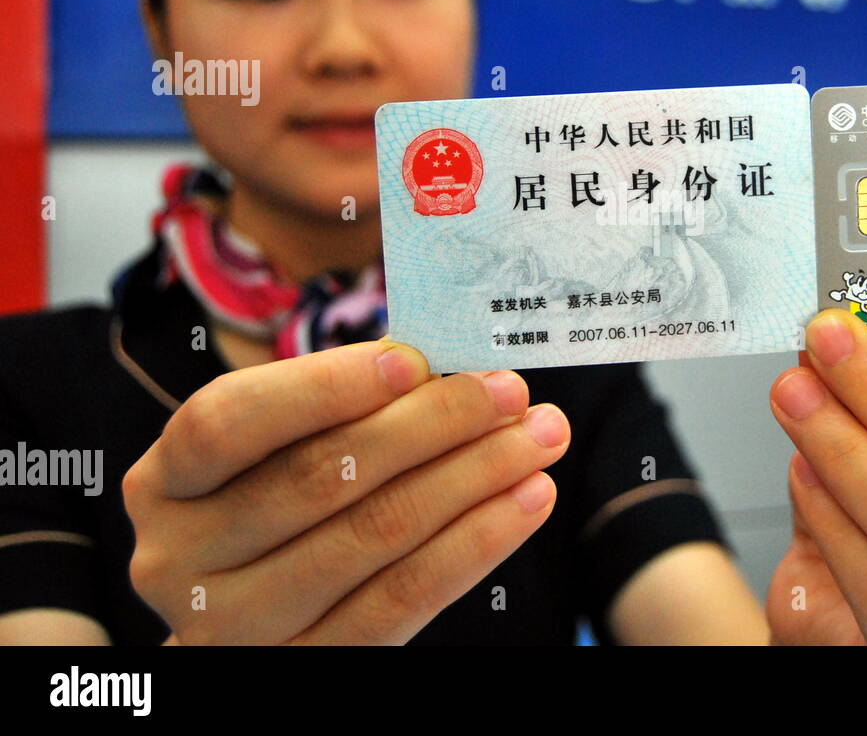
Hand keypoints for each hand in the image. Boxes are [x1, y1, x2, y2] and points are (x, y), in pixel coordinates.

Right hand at [123, 340, 569, 643]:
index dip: (324, 387)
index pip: (230, 422)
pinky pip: (406, 599)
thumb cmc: (275, 503)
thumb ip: (340, 406)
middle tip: (509, 391)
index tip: (416, 360)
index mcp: (164, 481)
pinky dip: (477, 542)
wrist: (258, 621)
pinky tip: (526, 500)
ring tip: (537, 437)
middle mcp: (180, 559)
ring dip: (473, 476)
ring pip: (375, 534)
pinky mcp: (303, 669)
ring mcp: (236, 628)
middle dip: (432, 424)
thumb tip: (445, 368)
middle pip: (319, 478)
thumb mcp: (279, 450)